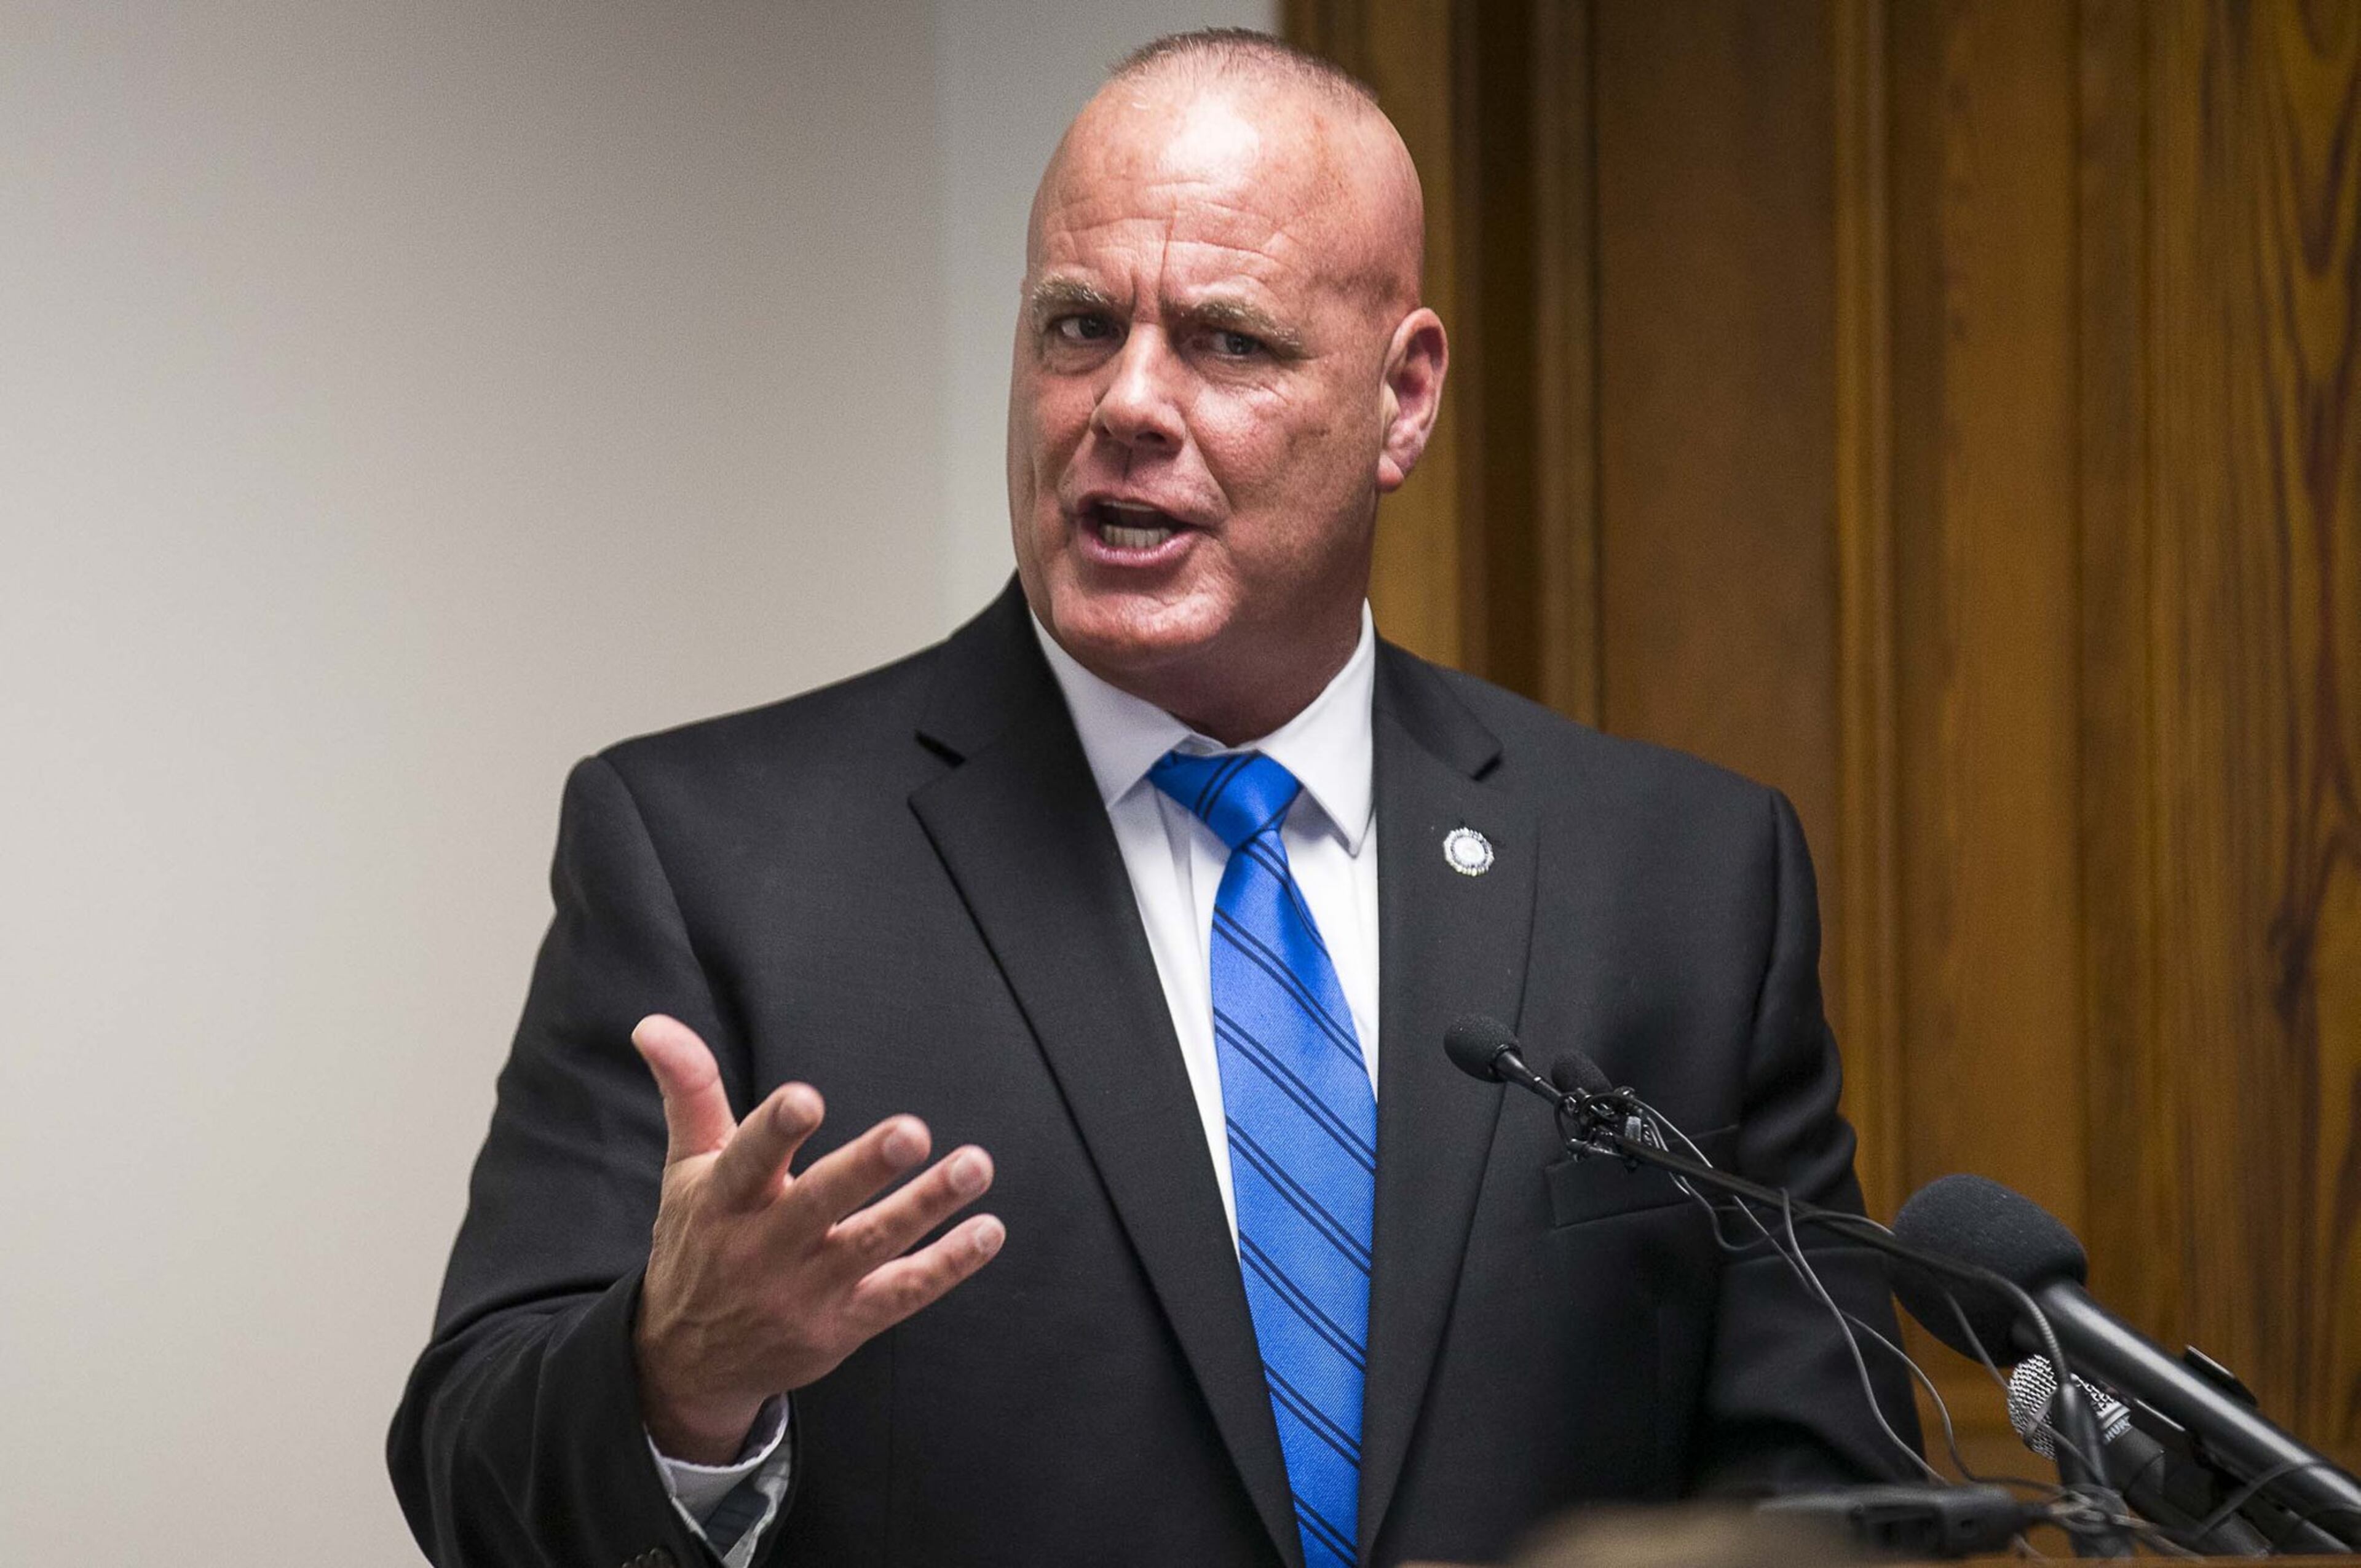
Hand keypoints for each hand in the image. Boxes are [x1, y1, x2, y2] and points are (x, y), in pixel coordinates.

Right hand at [628, 1013, 1003, 1463]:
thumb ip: (689, 1092)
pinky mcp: (842, 1325)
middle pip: (819, 1204)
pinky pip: (901, 1294)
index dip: (775, 1130)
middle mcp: (763, 1247)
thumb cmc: (699, 1241)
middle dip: (866, 1168)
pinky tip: (987, 1231)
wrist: (687, 1364)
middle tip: (913, 1132)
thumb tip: (653, 1023)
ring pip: (872, 1245)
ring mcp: (806, 1291)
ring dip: (927, 1206)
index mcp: (722, 1200)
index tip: (806, 1098)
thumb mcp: (686, 1169)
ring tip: (976, 1166)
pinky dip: (948, 1265)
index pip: (747, 1159)